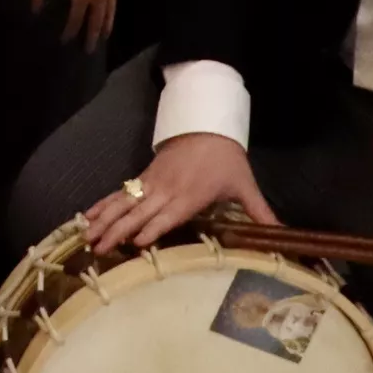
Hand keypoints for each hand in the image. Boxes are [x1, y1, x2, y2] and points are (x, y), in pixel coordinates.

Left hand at [29, 0, 119, 46]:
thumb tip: (34, 10)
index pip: (75, 20)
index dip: (70, 32)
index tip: (65, 42)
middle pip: (95, 22)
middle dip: (91, 37)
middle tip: (88, 51)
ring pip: (109, 14)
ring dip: (104, 27)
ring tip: (102, 38)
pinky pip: (115, 2)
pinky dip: (111, 13)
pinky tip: (109, 16)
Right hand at [79, 130, 270, 255]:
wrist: (207, 124)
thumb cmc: (227, 159)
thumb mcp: (245, 185)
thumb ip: (261, 213)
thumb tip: (285, 235)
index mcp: (190, 196)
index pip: (168, 215)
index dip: (152, 228)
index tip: (135, 244)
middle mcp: (167, 191)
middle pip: (139, 213)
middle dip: (118, 230)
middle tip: (98, 248)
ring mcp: (152, 183)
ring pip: (124, 203)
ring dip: (105, 219)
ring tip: (87, 236)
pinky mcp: (144, 177)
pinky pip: (120, 193)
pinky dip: (104, 203)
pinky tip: (89, 215)